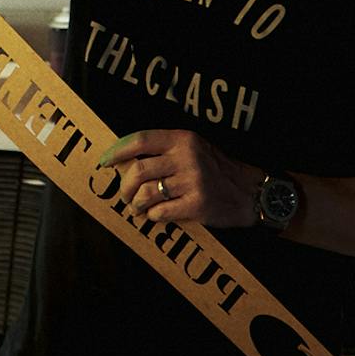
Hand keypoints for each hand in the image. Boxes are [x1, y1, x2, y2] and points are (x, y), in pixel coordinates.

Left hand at [97, 129, 259, 230]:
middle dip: (124, 186)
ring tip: (137, 207)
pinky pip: (161, 212)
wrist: (250, 192)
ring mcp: (192, 182)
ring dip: (136, 204)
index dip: (117, 151)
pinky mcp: (198, 204)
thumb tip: (124, 161)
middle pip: (138, 171)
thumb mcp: (194, 148)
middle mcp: (187, 158)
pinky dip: (152, 216)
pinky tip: (155, 215)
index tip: (104, 162)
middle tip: (124, 195)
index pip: (140, 140)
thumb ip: (165, 150)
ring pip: (146, 193)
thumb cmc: (216, 170)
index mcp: (183, 139)